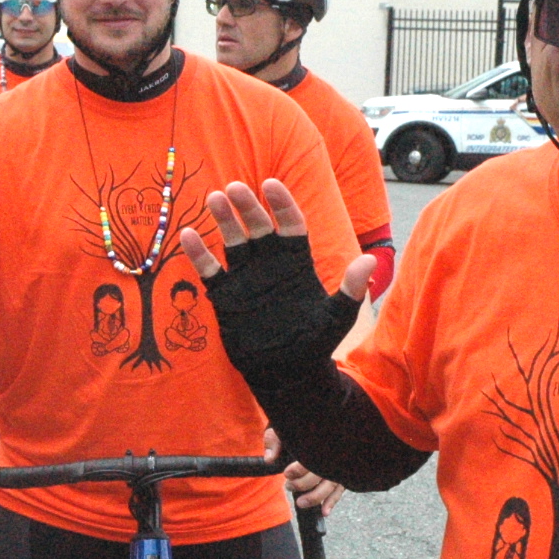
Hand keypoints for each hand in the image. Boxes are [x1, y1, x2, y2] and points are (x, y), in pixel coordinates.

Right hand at [176, 180, 376, 381]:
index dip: (281, 204)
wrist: (285, 373)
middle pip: (258, 227)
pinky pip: (209, 270)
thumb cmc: (315, 343)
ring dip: (223, 221)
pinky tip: (188, 235)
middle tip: (234, 188)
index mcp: (296, 262)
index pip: (290, 224)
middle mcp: (270, 264)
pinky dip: (198, 254)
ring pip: (232, 241)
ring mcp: (246, 277)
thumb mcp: (338, 317)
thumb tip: (370, 260)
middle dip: (247, 207)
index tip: (271, 185)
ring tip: (214, 199)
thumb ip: (351, 289)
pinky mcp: (225, 295)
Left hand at [263, 427, 344, 512]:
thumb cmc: (294, 428)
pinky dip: (333, 501)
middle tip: (288, 486)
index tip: (287, 474)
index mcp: (317, 440)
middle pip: (322, 474)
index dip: (299, 469)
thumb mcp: (281, 429)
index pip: (312, 458)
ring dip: (316, 497)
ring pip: (332, 484)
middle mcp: (331, 453)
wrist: (312, 424)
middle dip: (304, 485)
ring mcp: (338, 464)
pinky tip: (324, 511)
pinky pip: (340, 489)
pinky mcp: (342, 473)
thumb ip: (274, 441)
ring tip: (300, 503)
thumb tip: (269, 459)